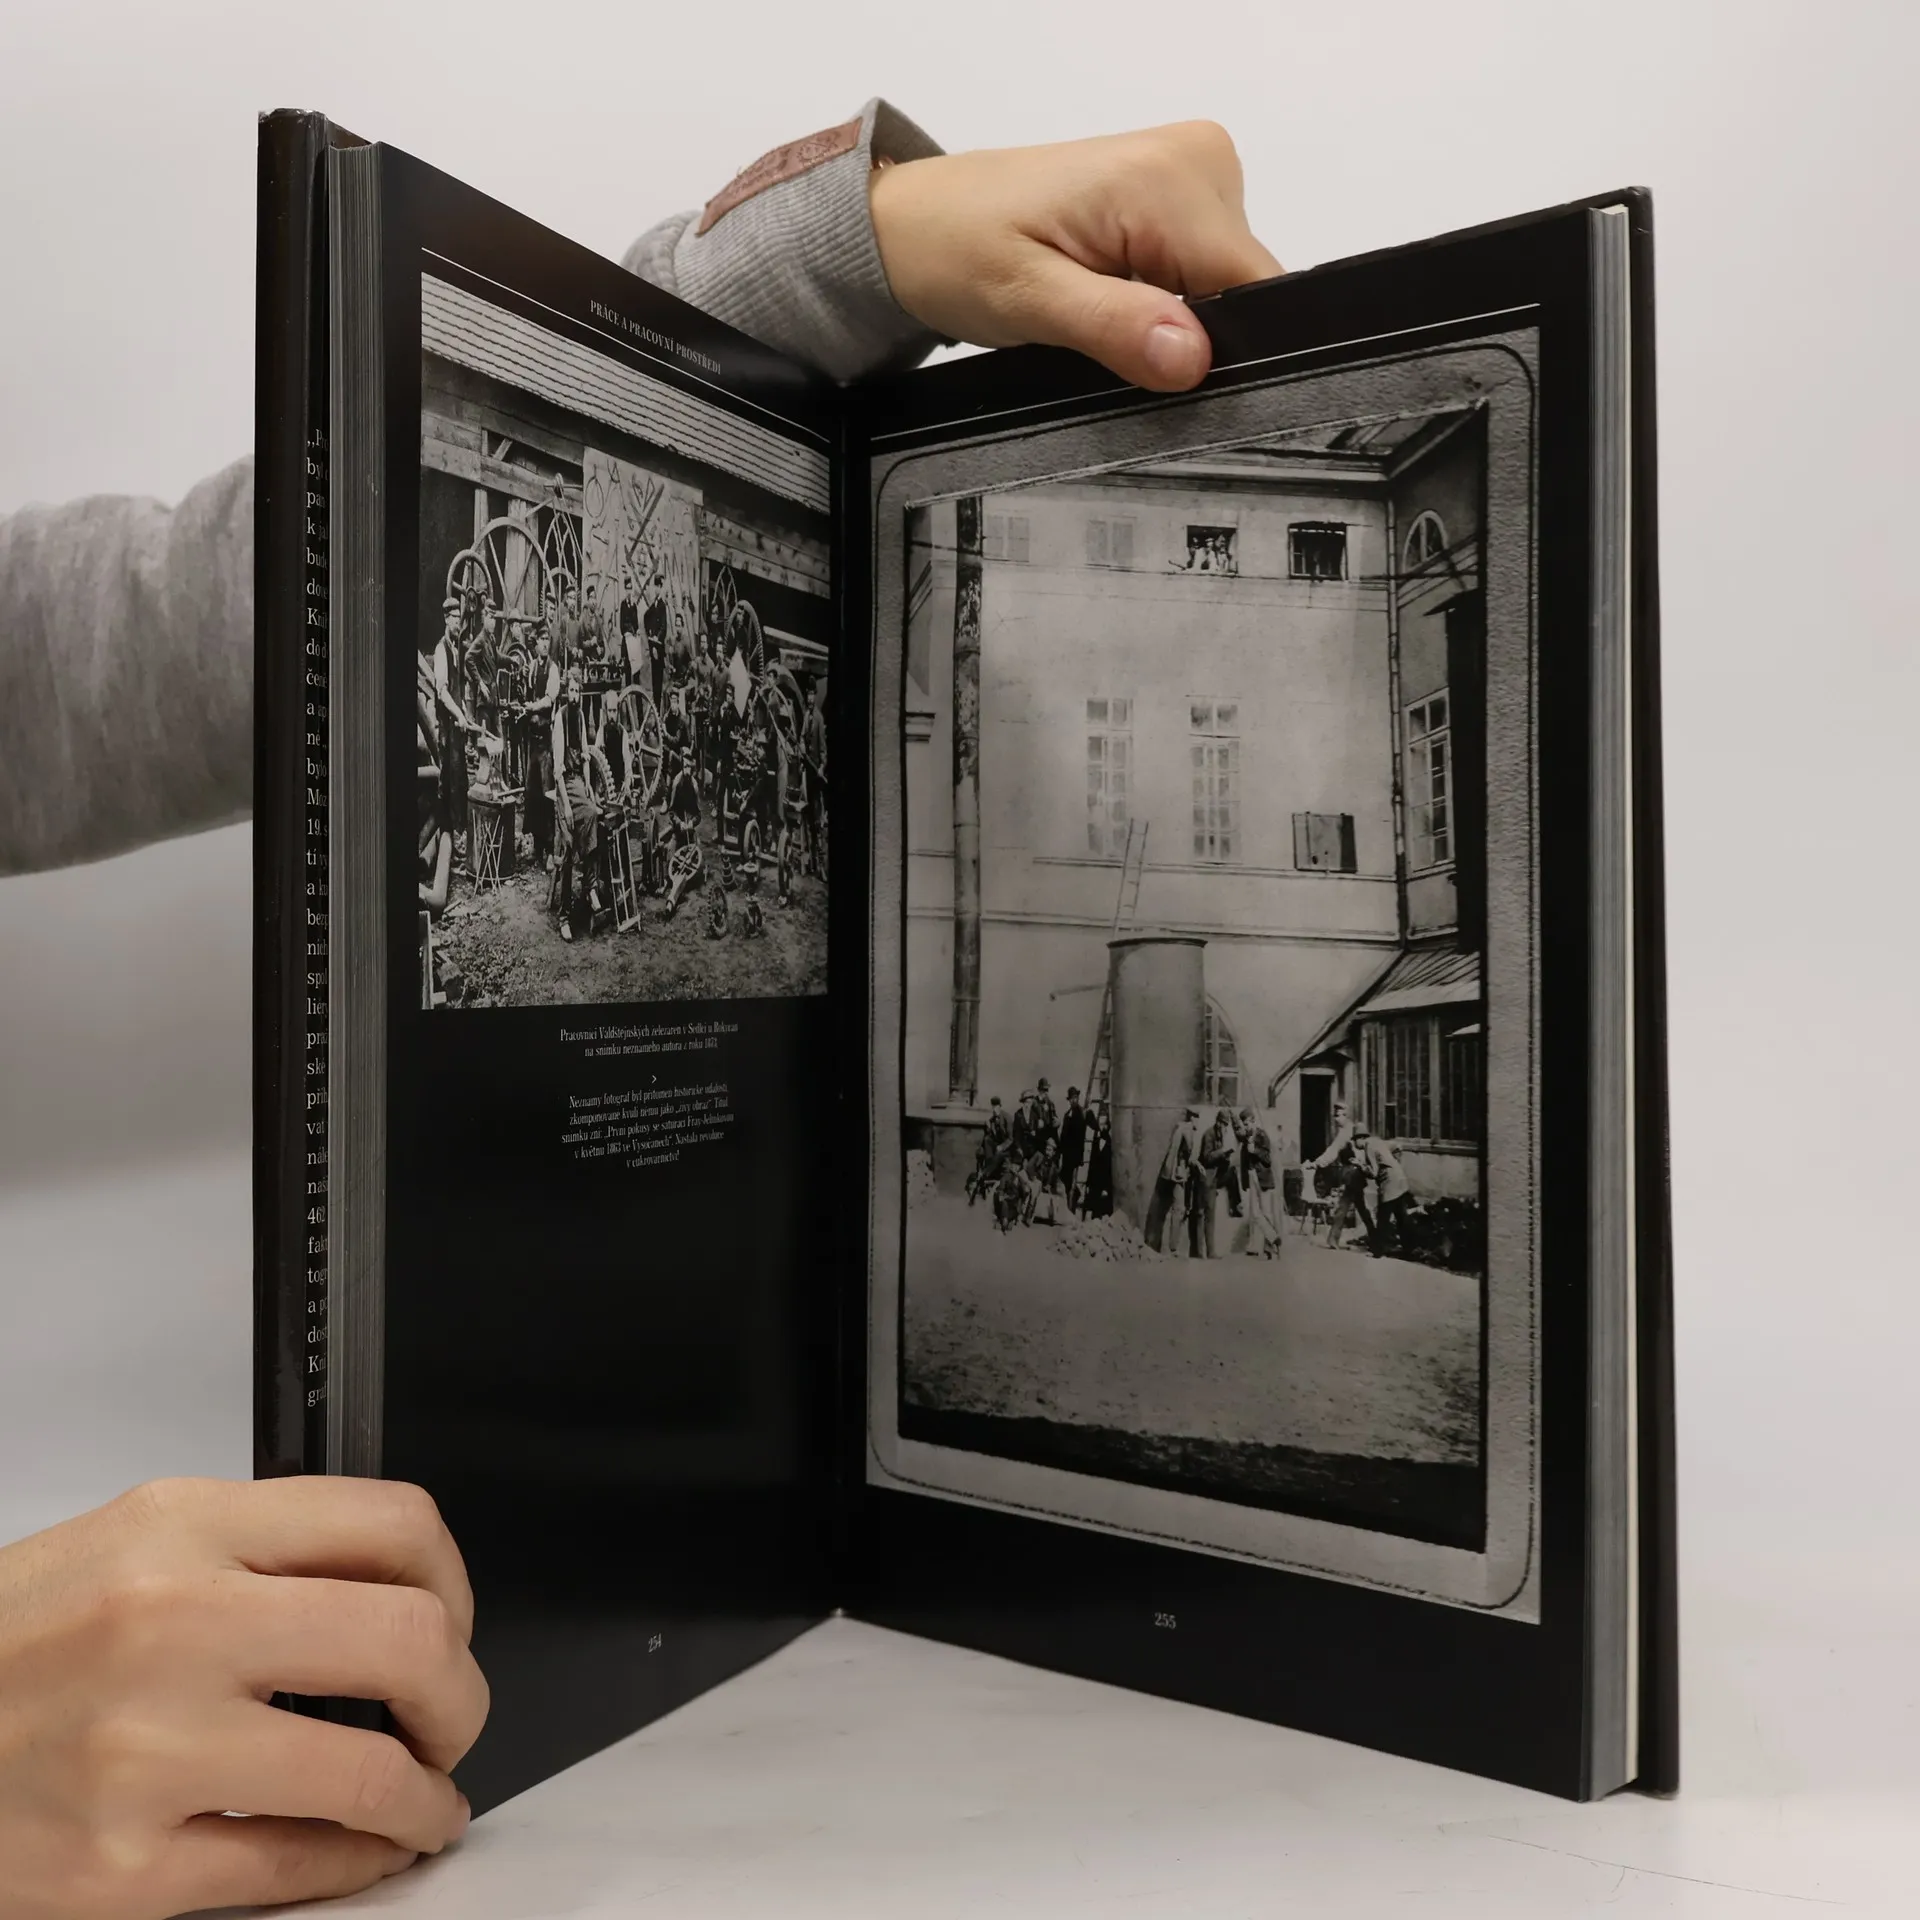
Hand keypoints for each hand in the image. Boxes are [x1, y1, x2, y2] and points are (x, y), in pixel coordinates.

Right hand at [0, 1477, 487, 1918]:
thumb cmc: (7, 1647)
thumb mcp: (130, 1546)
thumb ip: (257, 1551)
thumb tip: (390, 1584)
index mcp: (183, 1529)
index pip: (392, 1524)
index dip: (453, 1581)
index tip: (453, 1618)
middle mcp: (173, 1625)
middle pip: (408, 1640)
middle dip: (461, 1693)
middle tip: (452, 1718)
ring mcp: (149, 1749)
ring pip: (369, 1773)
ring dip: (426, 1796)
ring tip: (425, 1800)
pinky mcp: (122, 1868)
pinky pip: (292, 1868)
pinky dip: (360, 1863)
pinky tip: (369, 1851)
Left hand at [870, 120, 1280, 392]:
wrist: (919, 223)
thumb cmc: (959, 248)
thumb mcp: (1030, 300)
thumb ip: (1116, 328)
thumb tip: (1191, 356)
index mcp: (1167, 180)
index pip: (1253, 287)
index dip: (1223, 350)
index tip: (1168, 378)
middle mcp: (1195, 161)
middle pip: (1243, 288)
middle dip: (1190, 337)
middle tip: (1111, 347)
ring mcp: (1191, 173)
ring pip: (1226, 285)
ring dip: (1174, 319)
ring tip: (1102, 317)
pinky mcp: (1179, 193)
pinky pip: (1204, 267)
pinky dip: (1167, 299)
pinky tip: (1116, 301)